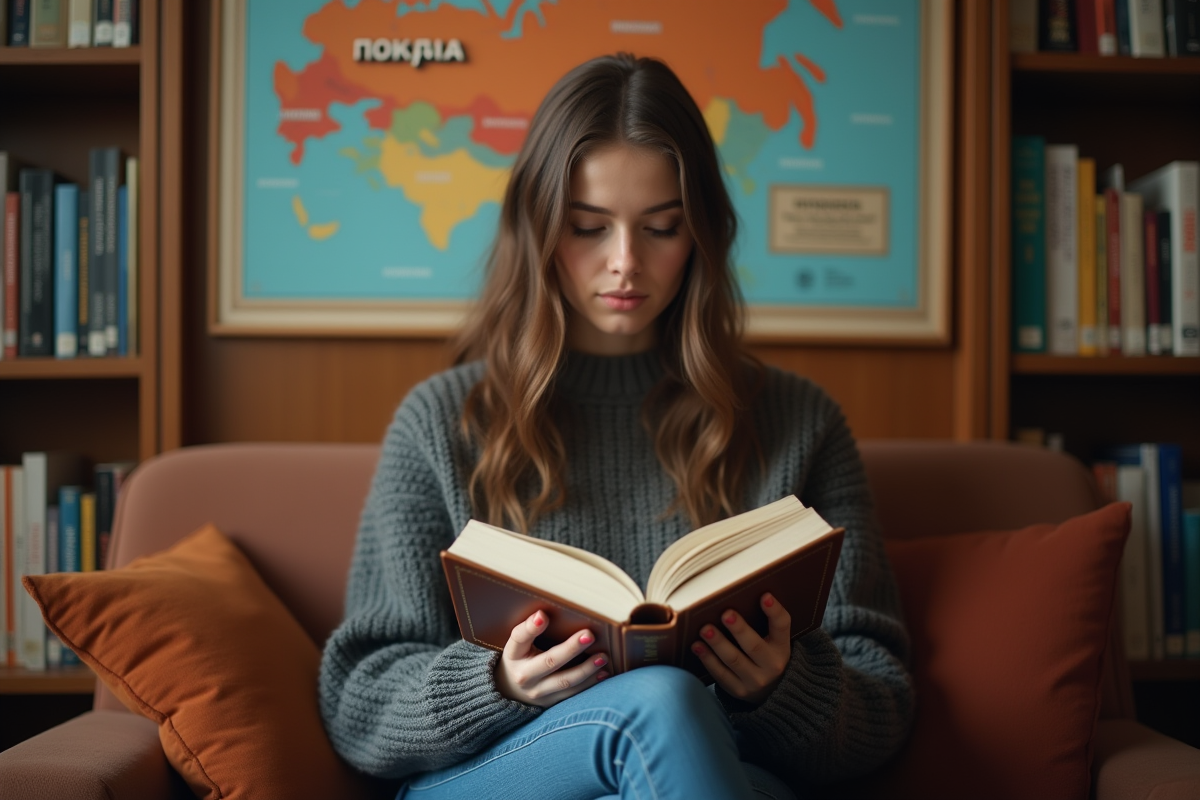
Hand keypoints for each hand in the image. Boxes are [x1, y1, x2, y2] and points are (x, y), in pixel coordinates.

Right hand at [494, 610, 610, 707]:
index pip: (519, 638)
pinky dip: (590, 683)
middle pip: (549, 661)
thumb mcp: (519, 643)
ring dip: (586, 669)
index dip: (530, 627)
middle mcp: (524, 674)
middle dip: (570, 648)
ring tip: (602, 657)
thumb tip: (548, 612)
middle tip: (589, 635)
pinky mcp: (550, 701)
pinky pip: (572, 693)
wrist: (511, 690)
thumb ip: (531, 629)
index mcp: (513, 654)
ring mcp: (537, 691)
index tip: (543, 615)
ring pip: (564, 681)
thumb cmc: (521, 657)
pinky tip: (604, 673)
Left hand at [691, 593, 790, 705]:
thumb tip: (738, 591)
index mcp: (782, 647)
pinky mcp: (738, 690)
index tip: (765, 595)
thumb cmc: (766, 654)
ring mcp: (755, 680)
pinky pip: (721, 674)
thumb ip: (763, 621)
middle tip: (726, 614)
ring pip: (734, 660)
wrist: (771, 692)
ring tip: (704, 629)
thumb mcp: (773, 640)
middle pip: (754, 646)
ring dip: (718, 643)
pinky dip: (707, 659)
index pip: (782, 626)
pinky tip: (697, 646)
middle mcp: (772, 665)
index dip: (775, 611)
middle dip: (739, 629)